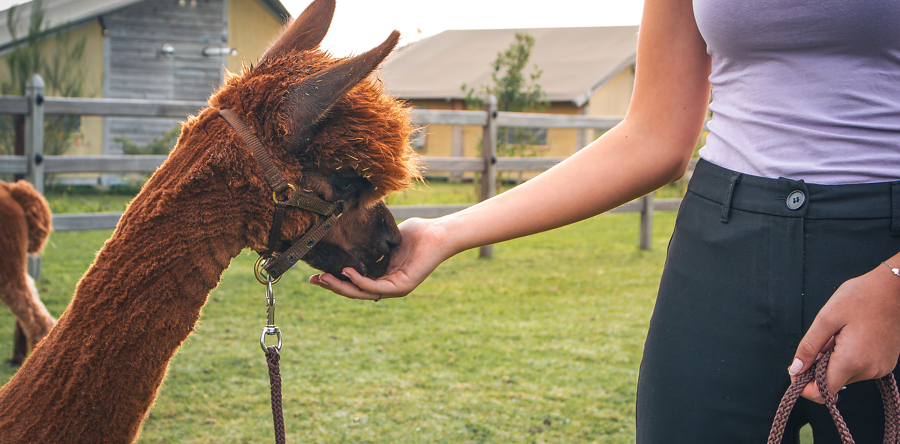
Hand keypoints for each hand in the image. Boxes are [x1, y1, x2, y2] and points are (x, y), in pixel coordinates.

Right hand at [308, 217, 453, 300]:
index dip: (335, 280)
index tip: (316, 275)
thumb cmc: (416, 233)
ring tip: (325, 278)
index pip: (354, 283)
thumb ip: (368, 242)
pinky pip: (377, 288)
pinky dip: (360, 282)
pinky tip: (347, 273)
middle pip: (355, 291)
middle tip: (314, 280)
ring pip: (363, 292)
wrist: (438, 232)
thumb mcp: (385, 238)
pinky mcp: (403, 286)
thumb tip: (347, 233)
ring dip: (342, 286)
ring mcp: (396, 288)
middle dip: (333, 286)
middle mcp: (388, 286)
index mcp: (382, 276)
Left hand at [788, 264, 899, 402]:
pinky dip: (847, 358)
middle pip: (832, 383)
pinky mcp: (885, 363)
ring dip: (833, 360)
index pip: (822, 393)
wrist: (895, 288)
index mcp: (851, 362)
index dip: (804, 385)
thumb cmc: (860, 297)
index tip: (796, 368)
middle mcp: (868, 371)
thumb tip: (795, 369)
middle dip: (818, 366)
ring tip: (838, 335)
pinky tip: (850, 337)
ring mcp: (879, 368)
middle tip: (821, 341)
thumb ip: (809, 347)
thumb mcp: (826, 318)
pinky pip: (859, 368)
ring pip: (844, 374)